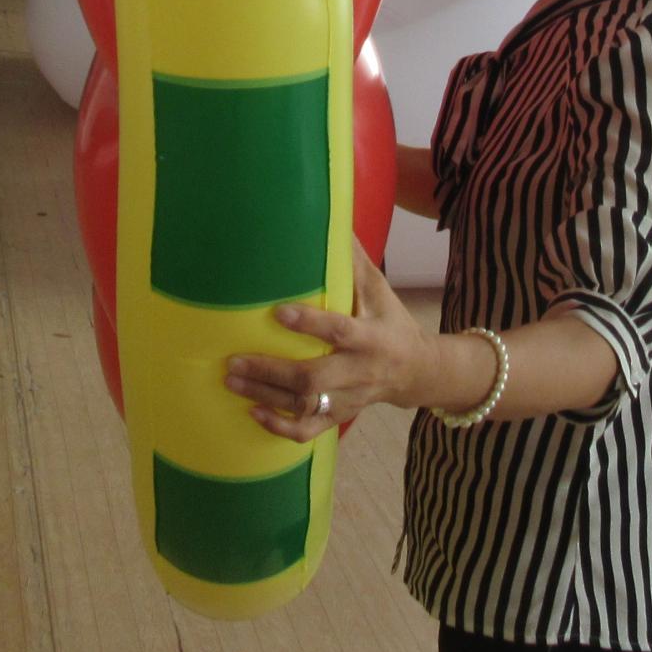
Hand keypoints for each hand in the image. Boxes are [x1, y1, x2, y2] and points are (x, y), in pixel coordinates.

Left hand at [224, 242, 430, 442]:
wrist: (419, 371)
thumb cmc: (392, 322)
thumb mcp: (380, 290)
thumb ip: (354, 262)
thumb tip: (333, 221)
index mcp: (371, 337)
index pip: (340, 331)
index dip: (310, 324)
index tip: (278, 311)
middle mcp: (360, 372)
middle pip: (314, 379)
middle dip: (271, 371)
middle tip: (233, 360)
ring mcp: (350, 398)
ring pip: (306, 405)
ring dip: (266, 396)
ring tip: (232, 380)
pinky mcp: (341, 415)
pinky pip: (310, 430)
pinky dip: (281, 427)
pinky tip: (254, 413)